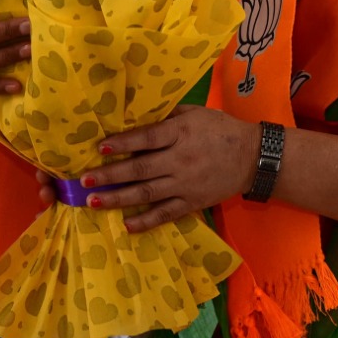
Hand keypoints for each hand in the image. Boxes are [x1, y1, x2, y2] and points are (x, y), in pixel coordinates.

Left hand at [75, 106, 259, 232]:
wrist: (253, 157)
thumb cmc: (220, 129)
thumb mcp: (195, 113)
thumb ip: (167, 115)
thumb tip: (136, 114)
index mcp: (180, 133)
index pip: (147, 139)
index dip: (123, 143)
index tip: (100, 147)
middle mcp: (180, 160)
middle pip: (140, 169)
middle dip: (110, 175)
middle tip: (84, 181)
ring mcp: (185, 184)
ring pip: (147, 193)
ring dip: (119, 199)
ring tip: (94, 202)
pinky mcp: (192, 202)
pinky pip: (165, 214)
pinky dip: (146, 221)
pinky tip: (126, 225)